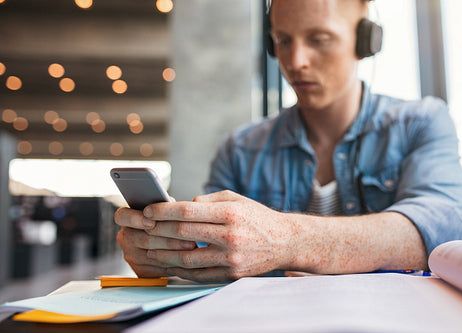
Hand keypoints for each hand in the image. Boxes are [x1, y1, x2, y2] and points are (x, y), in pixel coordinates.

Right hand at [115, 207, 196, 277]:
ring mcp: (131, 255)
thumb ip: (165, 207)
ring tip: (190, 246)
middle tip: (187, 237)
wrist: (168, 244)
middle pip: (143, 239)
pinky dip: (174, 263)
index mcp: (127, 218)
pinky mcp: (140, 270)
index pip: (122, 216)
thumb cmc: (167, 222)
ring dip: (174, 251)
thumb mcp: (165, 210)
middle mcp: (126, 238)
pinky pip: (157, 268)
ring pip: (152, 254)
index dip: (135, 219)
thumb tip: (175, 205)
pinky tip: (186, 257)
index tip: (151, 221)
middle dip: (168, 238)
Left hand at [139, 190, 295, 281]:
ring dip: (164, 254)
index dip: (163, 211)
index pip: (187, 211)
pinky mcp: (232, 274)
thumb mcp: (236, 199)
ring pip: (187, 258)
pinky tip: (170, 264)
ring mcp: (231, 258)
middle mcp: (230, 236)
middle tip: (143, 226)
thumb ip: (207, 200)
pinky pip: (199, 274)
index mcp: (230, 213)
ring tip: (150, 249)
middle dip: (158, 229)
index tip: (147, 210)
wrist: (284, 241)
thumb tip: (181, 206)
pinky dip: (181, 270)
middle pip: (183, 233)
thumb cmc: (256, 217)